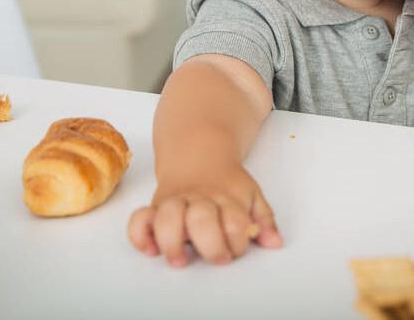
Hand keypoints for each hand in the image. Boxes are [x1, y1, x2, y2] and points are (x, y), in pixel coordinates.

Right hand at [127, 164, 281, 267]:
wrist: (198, 153)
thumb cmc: (227, 182)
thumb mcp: (252, 194)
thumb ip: (263, 219)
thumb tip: (274, 243)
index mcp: (226, 198)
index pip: (235, 222)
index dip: (238, 241)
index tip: (237, 248)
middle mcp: (199, 199)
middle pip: (201, 220)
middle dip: (210, 245)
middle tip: (217, 259)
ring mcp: (175, 202)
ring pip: (166, 217)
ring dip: (171, 241)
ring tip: (179, 259)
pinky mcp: (155, 207)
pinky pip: (138, 219)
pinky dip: (140, 235)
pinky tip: (151, 249)